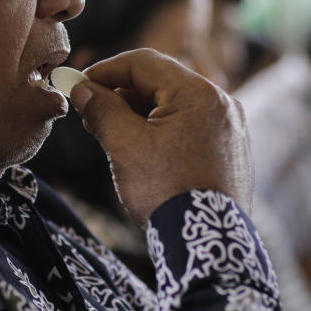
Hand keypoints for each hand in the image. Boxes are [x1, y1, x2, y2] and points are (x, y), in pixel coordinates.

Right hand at [69, 48, 251, 225]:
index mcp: (199, 93)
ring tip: (109, 132)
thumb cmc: (168, 193)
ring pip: (175, 104)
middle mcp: (221, 103)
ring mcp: (229, 127)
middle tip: (90, 111)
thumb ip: (102, 110)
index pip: (143, 63)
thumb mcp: (125, 146)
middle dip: (121, 93)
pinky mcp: (230, 149)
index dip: (106, 70)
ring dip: (139, 112)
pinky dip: (161, 128)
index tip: (80, 85)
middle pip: (161, 82)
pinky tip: (139, 147)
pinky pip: (190, 125)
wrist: (207, 247)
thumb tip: (83, 90)